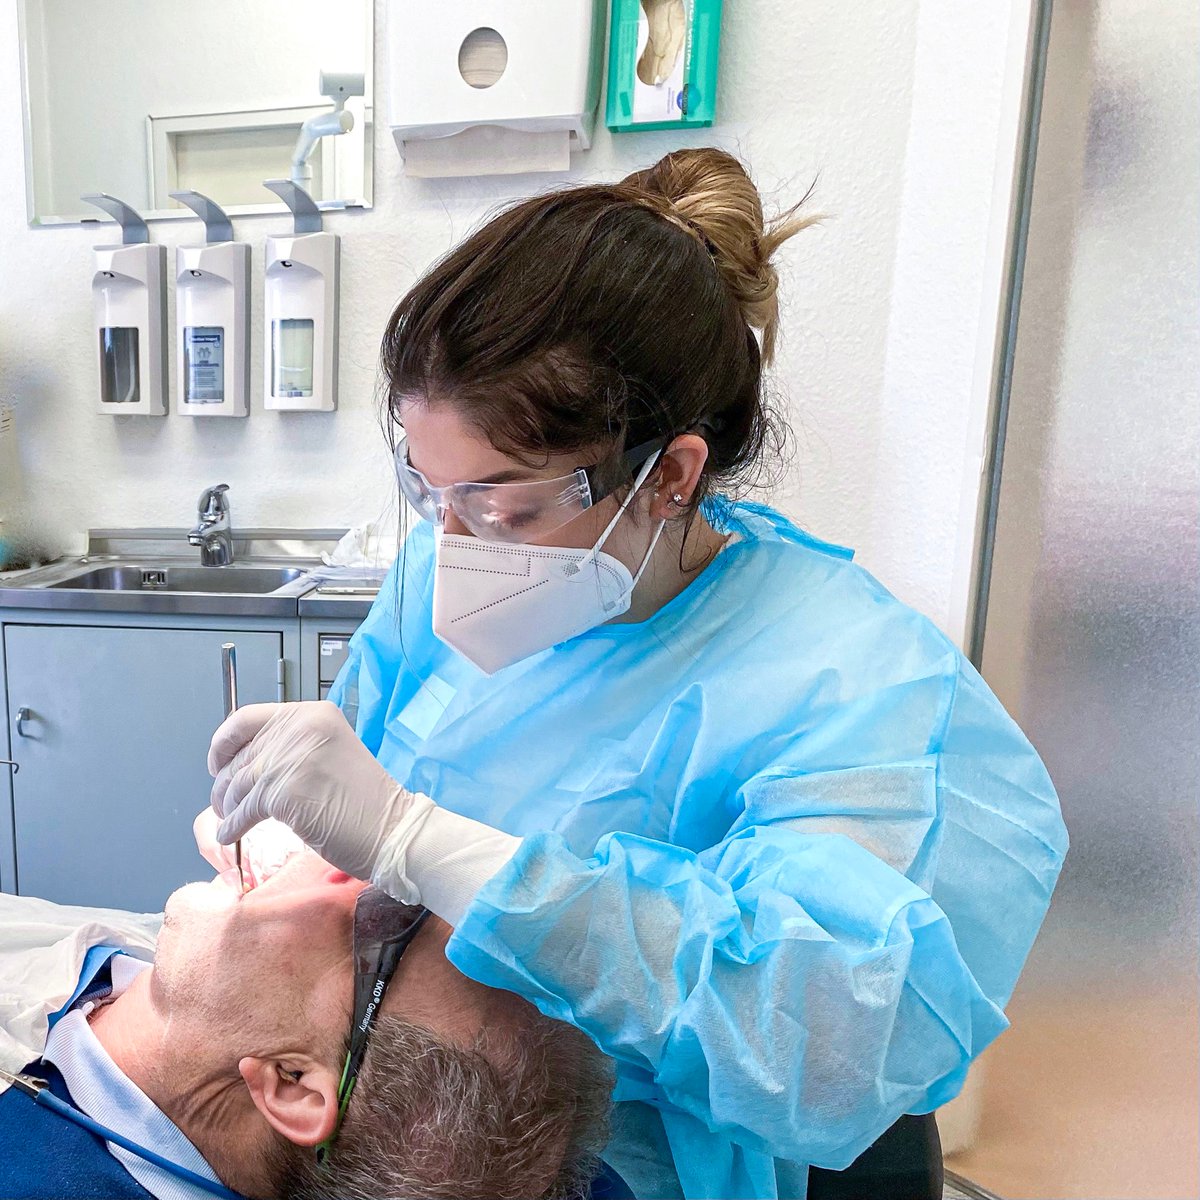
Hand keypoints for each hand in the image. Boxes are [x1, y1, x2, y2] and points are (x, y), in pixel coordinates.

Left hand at [208, 701, 426, 880]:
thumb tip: (244, 764)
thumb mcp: (329, 753)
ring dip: (227, 806)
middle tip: (223, 801)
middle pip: (239, 755)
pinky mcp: (282, 792)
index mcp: (313, 714)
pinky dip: (232, 826)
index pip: (247, 718)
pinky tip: (231, 835)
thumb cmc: (366, 801)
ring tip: (229, 818)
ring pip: (236, 783)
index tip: (219, 761)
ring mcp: (290, 759)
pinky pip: (242, 811)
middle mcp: (300, 729)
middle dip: (225, 783)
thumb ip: (292, 748)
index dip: (225, 741)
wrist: (391, 829)